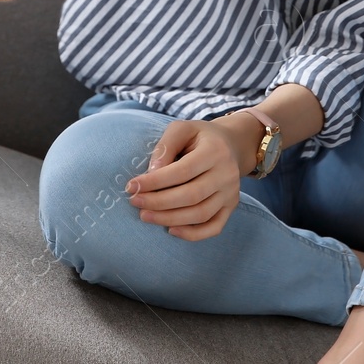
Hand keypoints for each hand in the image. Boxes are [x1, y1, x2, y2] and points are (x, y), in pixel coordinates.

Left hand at [123, 115, 259, 240]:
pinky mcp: (231, 207)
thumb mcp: (182, 128)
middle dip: (158, 202)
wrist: (231, 145)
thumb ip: (166, 146)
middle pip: (191, 195)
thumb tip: (151, 172)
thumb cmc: (199, 137)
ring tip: (145, 215)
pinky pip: (214, 227)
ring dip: (169, 218)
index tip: (131, 186)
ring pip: (200, 214)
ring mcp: (231, 193)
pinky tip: (171, 229)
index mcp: (215, 151)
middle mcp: (227, 174)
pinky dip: (193, 234)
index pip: (182, 171)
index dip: (155, 181)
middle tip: (134, 202)